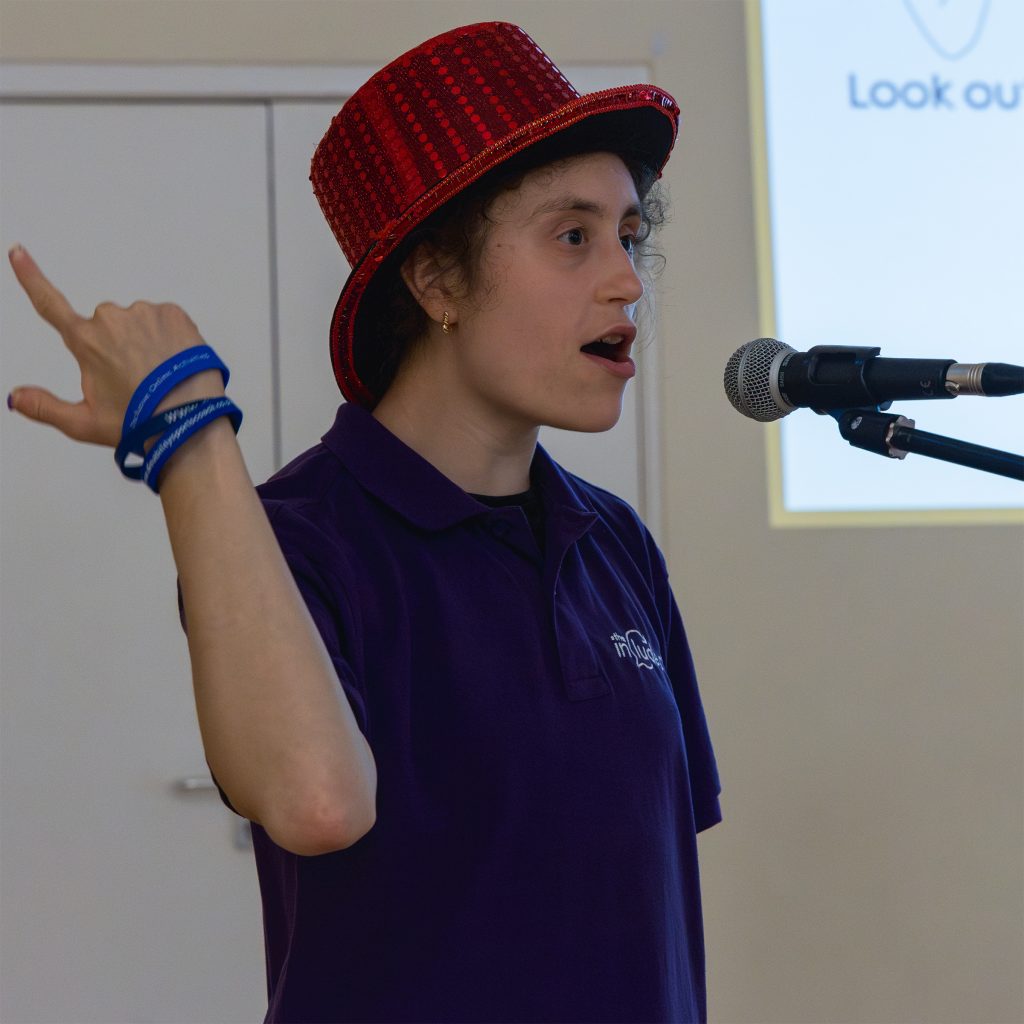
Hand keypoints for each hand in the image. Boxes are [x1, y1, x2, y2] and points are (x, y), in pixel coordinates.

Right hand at [7, 245, 222, 446]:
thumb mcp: (85, 423)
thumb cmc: (140, 423)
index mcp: (85, 341)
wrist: (190, 420)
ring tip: (160, 376)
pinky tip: (175, 363)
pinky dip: (170, 338)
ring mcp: (144, 313)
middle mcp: (111, 320)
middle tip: (135, 379)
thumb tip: (15, 397)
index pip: (49, 304)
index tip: (19, 252)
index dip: (31, 276)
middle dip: (117, 346)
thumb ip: (46, 407)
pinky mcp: (174, 313)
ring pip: (139, 324)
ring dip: (146, 342)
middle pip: (107, 326)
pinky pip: (166, 321)